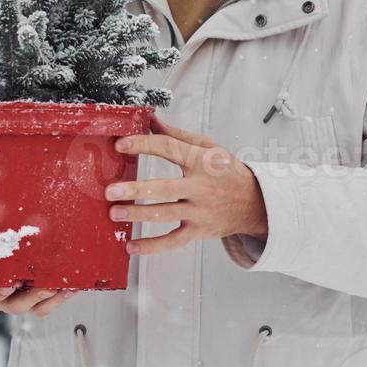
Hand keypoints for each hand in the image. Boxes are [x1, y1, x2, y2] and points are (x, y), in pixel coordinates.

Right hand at [0, 217, 78, 316]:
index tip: (9, 284)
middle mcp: (0, 300)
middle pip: (15, 305)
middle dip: (33, 296)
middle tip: (47, 285)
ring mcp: (19, 302)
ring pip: (35, 308)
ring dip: (53, 298)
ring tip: (67, 285)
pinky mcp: (35, 301)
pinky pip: (48, 305)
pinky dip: (61, 297)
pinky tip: (73, 285)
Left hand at [105, 114, 267, 255]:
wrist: (255, 203)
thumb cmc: (227, 171)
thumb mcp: (209, 148)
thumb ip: (178, 135)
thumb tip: (151, 120)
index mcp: (202, 161)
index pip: (169, 149)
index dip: (143, 145)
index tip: (121, 144)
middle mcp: (201, 187)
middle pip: (165, 188)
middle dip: (136, 190)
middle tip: (111, 191)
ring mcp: (200, 211)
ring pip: (165, 214)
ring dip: (137, 215)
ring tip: (114, 213)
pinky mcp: (199, 230)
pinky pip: (173, 241)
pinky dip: (152, 247)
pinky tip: (131, 246)